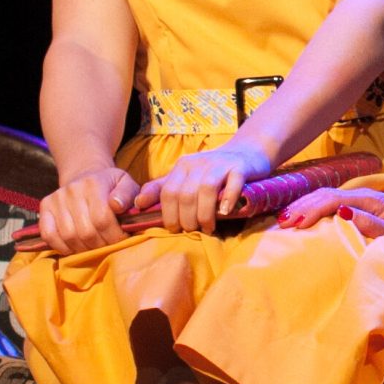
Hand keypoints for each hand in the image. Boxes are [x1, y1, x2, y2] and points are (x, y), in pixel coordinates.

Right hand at [39, 166, 140, 251]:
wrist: (85, 176)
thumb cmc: (110, 186)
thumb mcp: (126, 184)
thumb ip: (128, 194)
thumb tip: (117, 205)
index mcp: (94, 184)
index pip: (102, 219)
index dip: (114, 236)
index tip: (121, 238)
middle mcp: (72, 190)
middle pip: (86, 232)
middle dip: (100, 244)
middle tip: (107, 244)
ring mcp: (56, 198)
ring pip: (68, 236)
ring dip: (83, 248)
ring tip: (93, 245)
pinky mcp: (45, 206)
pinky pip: (49, 235)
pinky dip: (61, 247)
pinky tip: (74, 246)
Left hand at [133, 142, 274, 233]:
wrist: (246, 153)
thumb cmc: (212, 171)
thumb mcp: (185, 177)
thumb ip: (162, 189)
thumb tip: (137, 203)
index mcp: (182, 167)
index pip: (167, 193)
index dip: (168, 214)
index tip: (174, 229)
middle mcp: (198, 163)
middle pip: (185, 194)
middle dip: (187, 218)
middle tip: (193, 230)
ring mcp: (220, 164)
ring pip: (205, 190)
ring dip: (205, 214)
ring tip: (208, 227)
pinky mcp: (240, 168)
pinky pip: (232, 183)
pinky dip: (227, 199)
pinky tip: (225, 212)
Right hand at [276, 188, 383, 255]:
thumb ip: (370, 223)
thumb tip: (342, 213)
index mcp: (367, 200)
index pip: (331, 201)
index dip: (311, 210)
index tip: (295, 223)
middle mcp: (360, 196)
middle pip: (324, 195)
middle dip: (301, 207)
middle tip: (282, 222)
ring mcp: (359, 200)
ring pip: (325, 197)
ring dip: (305, 206)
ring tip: (286, 219)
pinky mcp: (358, 206)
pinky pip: (330, 204)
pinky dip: (313, 208)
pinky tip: (303, 216)